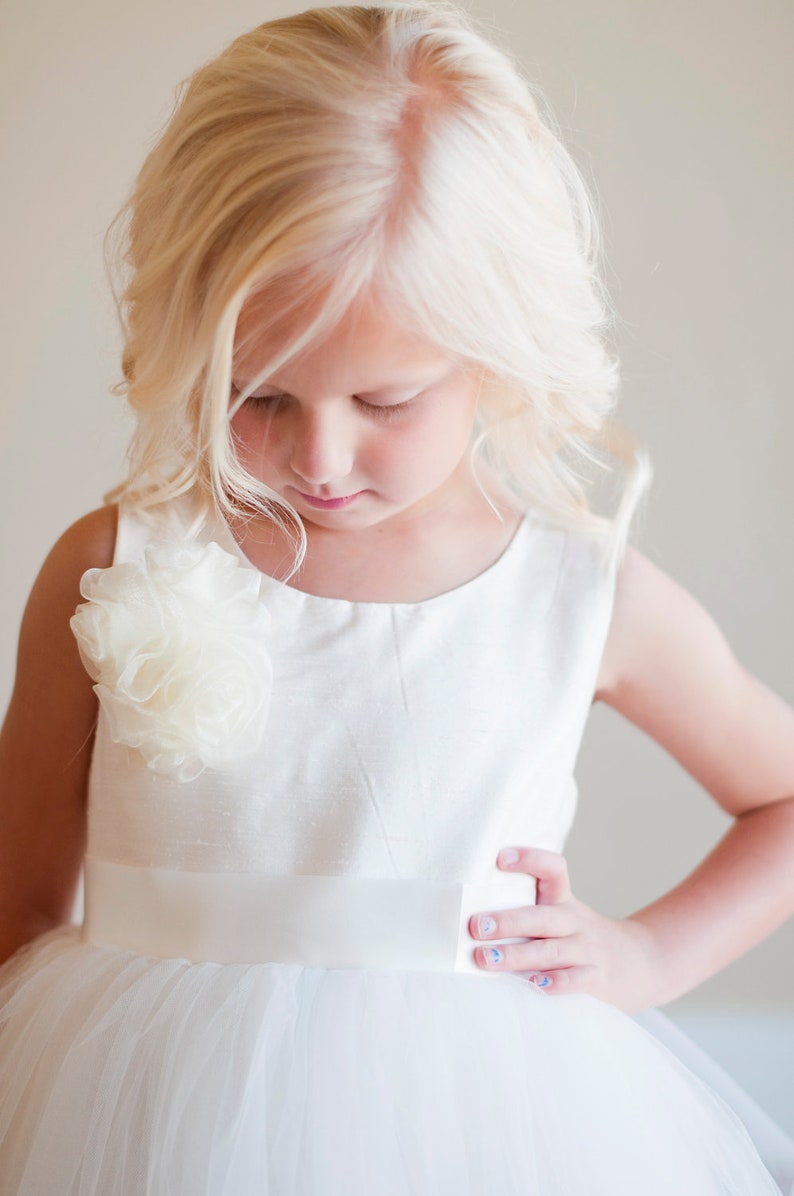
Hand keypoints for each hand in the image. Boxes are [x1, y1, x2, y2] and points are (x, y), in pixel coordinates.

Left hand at [469, 846, 658, 1012]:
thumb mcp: (564, 917)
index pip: (553, 869)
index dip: (529, 859)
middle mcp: (576, 922)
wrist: (644, 964)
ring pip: (552, 951)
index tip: (499, 858)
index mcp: (564, 902)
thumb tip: (473, 917)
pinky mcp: (598, 979)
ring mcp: (588, 950)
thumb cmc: (584, 940)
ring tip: (487, 959)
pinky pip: (577, 980)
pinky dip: (556, 983)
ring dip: (517, 955)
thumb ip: (530, 913)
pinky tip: (534, 985)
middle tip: (476, 926)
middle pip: (542, 916)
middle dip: (508, 921)